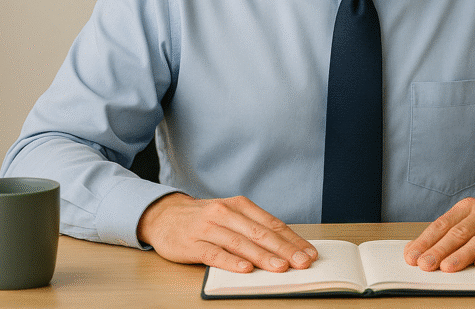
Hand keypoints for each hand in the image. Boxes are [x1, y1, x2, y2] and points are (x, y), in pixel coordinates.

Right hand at [137, 193, 317, 272]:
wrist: (164, 215)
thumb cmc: (205, 218)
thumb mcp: (231, 215)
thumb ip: (253, 228)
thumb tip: (286, 247)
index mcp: (240, 205)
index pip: (272, 224)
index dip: (293, 239)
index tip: (310, 253)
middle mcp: (226, 212)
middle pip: (260, 233)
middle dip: (285, 249)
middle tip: (302, 262)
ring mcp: (208, 227)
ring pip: (240, 243)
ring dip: (262, 256)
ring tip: (280, 267)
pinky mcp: (192, 243)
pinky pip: (215, 253)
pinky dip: (231, 262)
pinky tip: (245, 269)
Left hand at [404, 197, 474, 272]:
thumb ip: (453, 233)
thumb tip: (421, 250)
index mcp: (472, 207)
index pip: (444, 224)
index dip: (426, 240)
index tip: (412, 255)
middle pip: (460, 232)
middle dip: (439, 250)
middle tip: (425, 264)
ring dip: (462, 255)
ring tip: (447, 268)